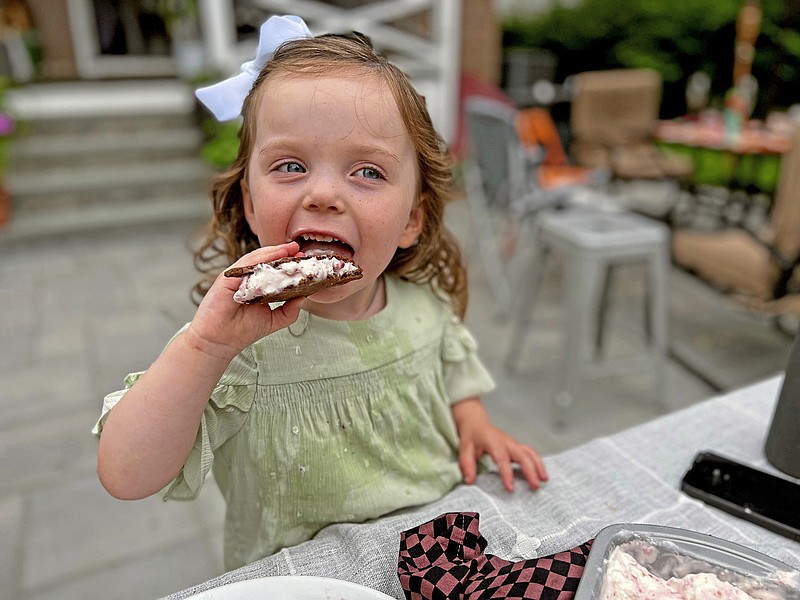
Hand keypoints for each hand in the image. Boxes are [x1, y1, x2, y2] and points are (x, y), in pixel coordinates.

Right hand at [186, 242, 302, 359]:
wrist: (219, 343)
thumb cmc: (241, 332)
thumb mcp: (274, 320)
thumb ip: (289, 310)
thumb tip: (304, 297)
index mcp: (256, 287)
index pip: (272, 270)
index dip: (287, 264)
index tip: (302, 259)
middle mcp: (245, 280)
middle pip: (265, 261)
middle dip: (282, 253)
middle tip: (298, 249)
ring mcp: (235, 278)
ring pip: (255, 259)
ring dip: (273, 252)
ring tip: (289, 249)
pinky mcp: (226, 279)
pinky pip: (245, 265)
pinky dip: (259, 259)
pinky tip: (273, 256)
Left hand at [452, 397, 547, 491]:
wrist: (476, 422)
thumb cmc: (471, 436)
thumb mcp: (464, 449)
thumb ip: (467, 465)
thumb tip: (470, 481)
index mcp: (493, 442)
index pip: (502, 459)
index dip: (507, 473)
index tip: (510, 488)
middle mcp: (506, 442)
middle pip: (522, 455)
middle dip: (530, 471)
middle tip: (535, 486)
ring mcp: (513, 443)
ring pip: (530, 453)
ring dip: (538, 466)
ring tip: (544, 480)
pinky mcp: (517, 446)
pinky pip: (531, 453)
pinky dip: (538, 462)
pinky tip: (542, 474)